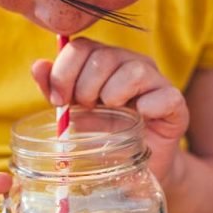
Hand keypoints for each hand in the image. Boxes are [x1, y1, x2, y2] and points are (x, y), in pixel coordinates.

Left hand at [31, 37, 189, 183]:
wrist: (134, 165)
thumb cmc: (102, 133)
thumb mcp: (72, 111)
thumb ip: (54, 88)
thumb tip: (37, 66)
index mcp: (102, 60)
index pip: (80, 47)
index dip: (64, 72)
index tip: (58, 100)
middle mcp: (129, 63)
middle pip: (103, 56)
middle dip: (85, 87)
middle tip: (85, 109)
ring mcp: (155, 81)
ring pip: (133, 71)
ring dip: (113, 94)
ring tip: (110, 112)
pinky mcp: (175, 104)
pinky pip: (165, 96)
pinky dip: (149, 106)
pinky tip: (140, 118)